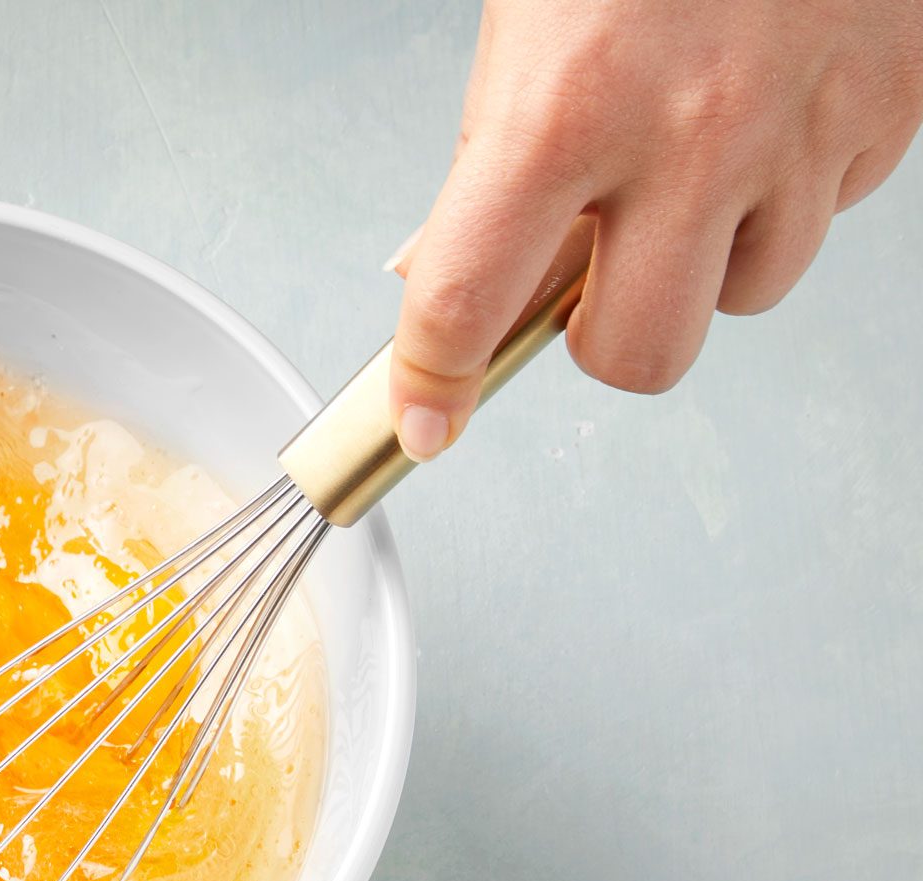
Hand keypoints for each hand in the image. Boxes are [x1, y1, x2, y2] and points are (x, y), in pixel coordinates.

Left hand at [389, 0, 922, 460]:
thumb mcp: (530, 24)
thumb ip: (500, 157)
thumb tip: (470, 277)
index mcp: (564, 104)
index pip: (472, 298)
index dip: (435, 380)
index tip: (426, 419)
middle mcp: (689, 133)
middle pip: (637, 355)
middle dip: (604, 338)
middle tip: (591, 279)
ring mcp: (802, 130)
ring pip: (743, 295)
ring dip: (704, 259)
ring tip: (690, 161)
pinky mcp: (888, 115)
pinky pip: (825, 218)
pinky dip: (786, 193)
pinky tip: (765, 113)